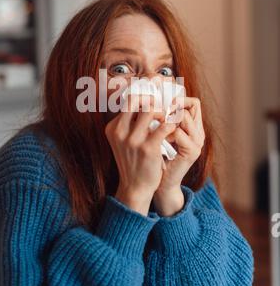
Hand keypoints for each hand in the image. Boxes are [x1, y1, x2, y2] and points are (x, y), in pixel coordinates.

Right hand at [105, 94, 176, 215]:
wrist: (135, 187)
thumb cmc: (133, 161)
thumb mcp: (122, 141)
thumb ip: (128, 123)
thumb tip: (144, 102)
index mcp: (113, 128)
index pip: (128, 101)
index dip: (144, 98)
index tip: (154, 101)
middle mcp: (120, 132)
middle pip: (137, 100)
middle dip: (152, 101)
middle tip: (161, 108)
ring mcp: (133, 140)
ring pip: (151, 110)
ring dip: (163, 113)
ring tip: (167, 120)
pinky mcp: (148, 148)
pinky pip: (165, 126)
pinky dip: (172, 125)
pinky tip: (173, 131)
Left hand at [153, 97, 204, 215]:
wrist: (162, 183)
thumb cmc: (157, 157)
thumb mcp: (159, 134)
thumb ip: (161, 119)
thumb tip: (150, 99)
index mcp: (193, 127)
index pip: (193, 103)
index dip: (178, 99)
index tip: (162, 105)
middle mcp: (199, 132)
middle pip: (192, 105)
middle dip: (172, 107)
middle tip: (158, 115)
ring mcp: (198, 142)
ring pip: (184, 116)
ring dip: (167, 120)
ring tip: (157, 130)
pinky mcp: (192, 152)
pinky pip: (178, 132)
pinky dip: (166, 133)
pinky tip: (158, 141)